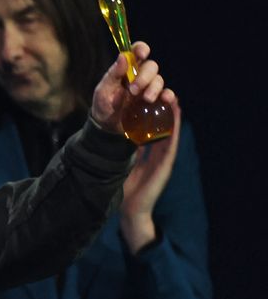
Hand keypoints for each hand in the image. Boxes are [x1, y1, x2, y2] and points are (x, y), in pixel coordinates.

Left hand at [91, 41, 175, 133]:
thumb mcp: (103, 90)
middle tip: (133, 90)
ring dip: (154, 87)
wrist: (107, 127)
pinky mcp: (156, 102)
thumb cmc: (104, 105)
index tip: (141, 54)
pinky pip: (168, 94)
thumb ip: (113, 74)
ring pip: (159, 80)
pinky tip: (165, 99)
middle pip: (151, 66)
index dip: (141, 49)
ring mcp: (149, 88)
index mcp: (126, 69)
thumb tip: (123, 56)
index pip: (137, 52)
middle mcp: (140, 76)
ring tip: (145, 99)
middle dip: (145, 76)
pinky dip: (168, 95)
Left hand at [120, 99, 181, 253]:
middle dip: (164, 108)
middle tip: (163, 90)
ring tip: (172, 97)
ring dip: (172, 114)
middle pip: (163, 126)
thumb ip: (129, 148)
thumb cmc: (127, 186)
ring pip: (170, 132)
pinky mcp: (165, 165)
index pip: (153, 126)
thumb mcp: (126, 161)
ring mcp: (163, 158)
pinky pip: (170, 144)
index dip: (153, 111)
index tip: (151, 95)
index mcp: (148, 150)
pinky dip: (173, 130)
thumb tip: (123, 133)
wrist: (131, 208)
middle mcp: (158, 151)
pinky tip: (174, 117)